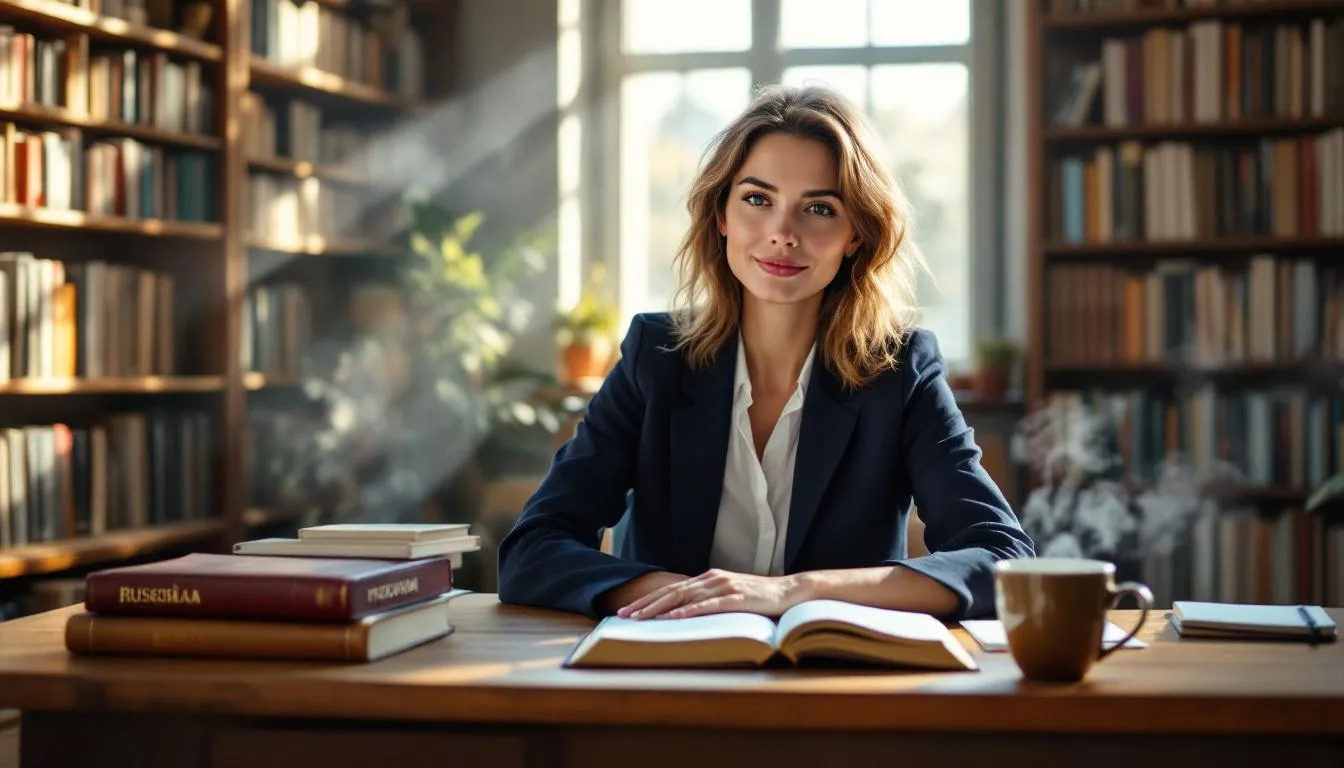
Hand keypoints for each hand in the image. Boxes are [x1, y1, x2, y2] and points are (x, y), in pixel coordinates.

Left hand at [617, 569, 808, 619]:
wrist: (788, 591)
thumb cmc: (758, 597)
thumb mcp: (729, 595)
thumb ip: (710, 599)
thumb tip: (687, 612)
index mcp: (708, 578)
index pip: (672, 588)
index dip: (649, 599)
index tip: (629, 611)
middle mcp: (712, 579)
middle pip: (671, 591)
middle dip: (645, 604)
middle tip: (624, 615)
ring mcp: (723, 587)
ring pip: (684, 597)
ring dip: (660, 608)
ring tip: (641, 618)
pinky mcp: (735, 598)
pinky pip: (707, 605)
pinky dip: (688, 611)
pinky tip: (674, 617)